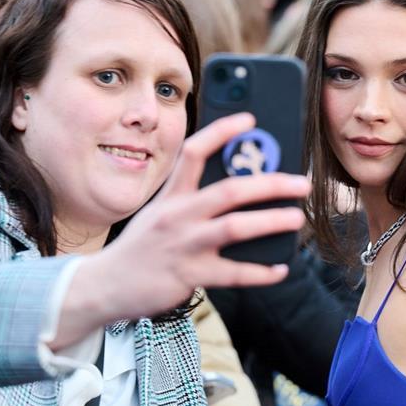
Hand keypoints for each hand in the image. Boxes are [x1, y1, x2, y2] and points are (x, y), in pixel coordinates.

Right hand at [51, 113, 309, 349]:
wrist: (104, 286)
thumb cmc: (141, 247)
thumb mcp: (159, 213)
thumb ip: (190, 199)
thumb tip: (241, 188)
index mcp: (171, 196)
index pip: (194, 152)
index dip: (222, 132)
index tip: (250, 120)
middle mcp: (177, 215)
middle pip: (229, 190)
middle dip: (270, 183)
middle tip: (301, 182)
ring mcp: (183, 245)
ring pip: (235, 228)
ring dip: (272, 221)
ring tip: (296, 218)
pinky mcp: (188, 275)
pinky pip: (233, 273)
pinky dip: (261, 272)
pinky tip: (280, 269)